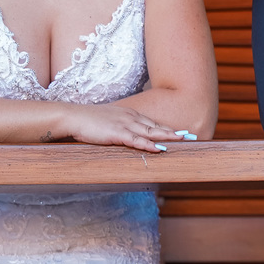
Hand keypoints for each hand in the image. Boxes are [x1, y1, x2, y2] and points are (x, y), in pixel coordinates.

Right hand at [60, 104, 184, 152]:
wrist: (73, 116)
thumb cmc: (88, 121)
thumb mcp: (108, 122)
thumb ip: (120, 128)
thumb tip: (125, 136)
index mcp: (129, 114)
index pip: (153, 122)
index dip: (167, 129)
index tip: (181, 132)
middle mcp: (130, 117)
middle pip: (156, 126)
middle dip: (174, 132)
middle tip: (191, 136)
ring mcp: (124, 124)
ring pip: (151, 132)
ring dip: (167, 136)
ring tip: (182, 140)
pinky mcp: (117, 133)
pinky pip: (136, 140)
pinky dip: (149, 145)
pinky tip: (159, 149)